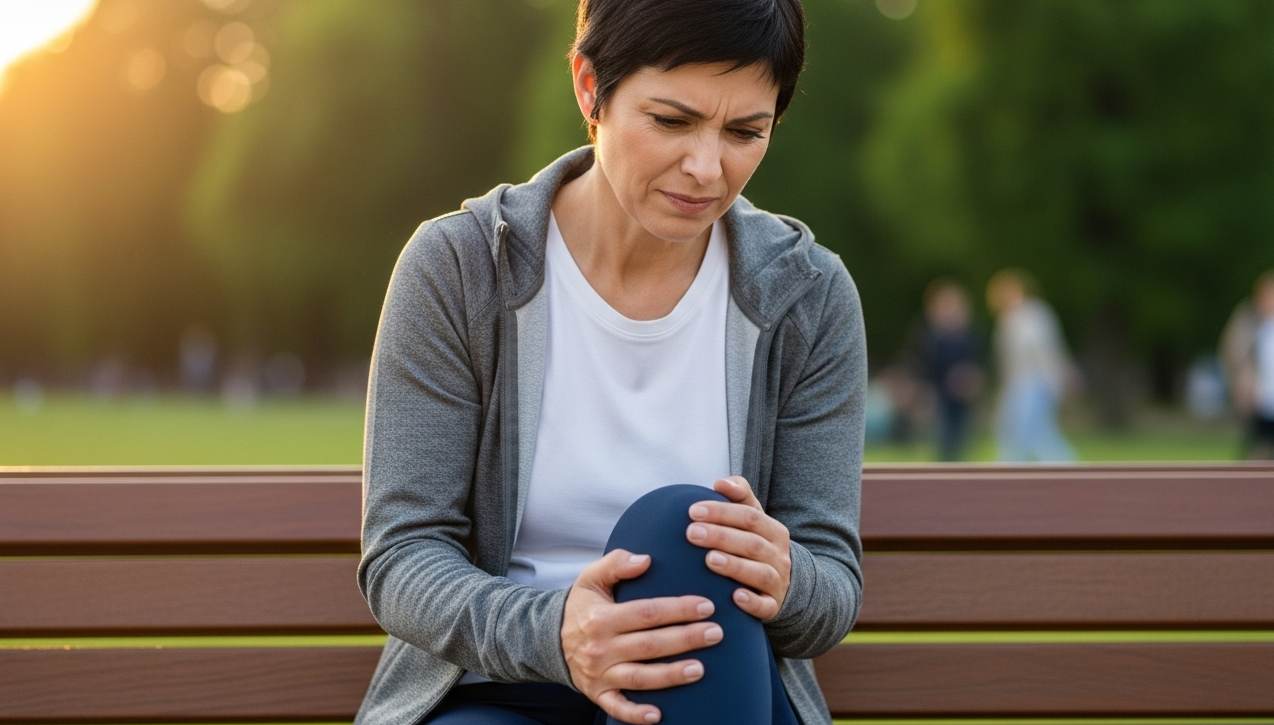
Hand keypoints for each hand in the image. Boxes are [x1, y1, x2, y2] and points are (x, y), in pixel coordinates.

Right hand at [562, 549, 722, 723]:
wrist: (548, 639)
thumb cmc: (581, 606)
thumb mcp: (591, 578)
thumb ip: (616, 563)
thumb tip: (645, 559)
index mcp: (600, 618)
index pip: (646, 613)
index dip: (678, 609)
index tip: (706, 605)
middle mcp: (599, 648)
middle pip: (649, 645)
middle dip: (685, 639)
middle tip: (716, 633)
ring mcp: (598, 674)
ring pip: (639, 678)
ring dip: (670, 675)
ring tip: (699, 669)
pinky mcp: (598, 694)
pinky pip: (617, 707)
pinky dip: (635, 714)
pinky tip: (658, 715)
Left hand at [687, 476, 791, 620]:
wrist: (779, 583)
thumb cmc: (754, 545)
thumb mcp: (752, 519)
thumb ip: (739, 496)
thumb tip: (720, 482)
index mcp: (774, 531)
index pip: (750, 517)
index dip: (722, 512)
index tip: (692, 510)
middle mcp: (779, 556)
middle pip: (752, 543)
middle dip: (721, 536)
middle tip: (691, 533)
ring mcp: (778, 582)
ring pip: (760, 573)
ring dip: (734, 566)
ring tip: (709, 560)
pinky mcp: (772, 606)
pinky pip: (765, 606)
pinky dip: (752, 602)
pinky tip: (734, 597)